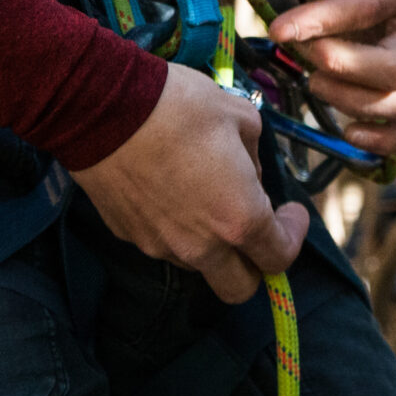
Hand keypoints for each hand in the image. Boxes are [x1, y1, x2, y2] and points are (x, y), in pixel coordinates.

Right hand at [72, 63, 308, 303]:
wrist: (102, 109)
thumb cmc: (181, 108)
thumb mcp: (241, 118)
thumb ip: (256, 157)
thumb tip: (250, 177)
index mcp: (238, 219)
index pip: (279, 257)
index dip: (292, 235)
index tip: (290, 212)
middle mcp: (201, 246)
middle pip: (239, 287)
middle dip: (254, 264)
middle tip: (254, 225)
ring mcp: (160, 246)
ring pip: (199, 266)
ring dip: (213, 245)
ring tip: (206, 197)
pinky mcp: (129, 237)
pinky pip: (163, 245)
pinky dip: (176, 230)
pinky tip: (171, 190)